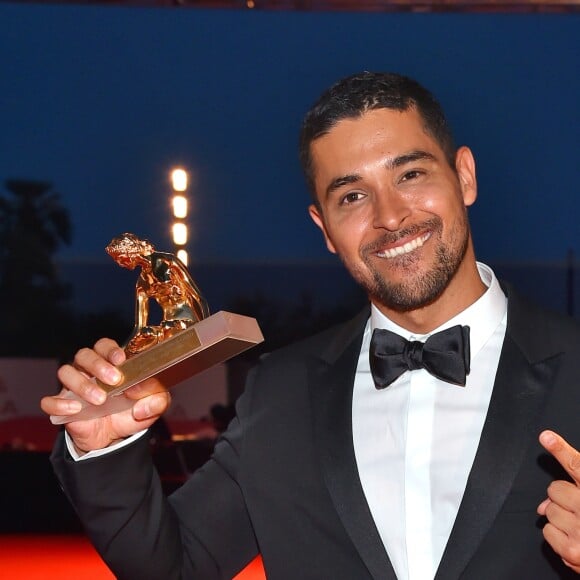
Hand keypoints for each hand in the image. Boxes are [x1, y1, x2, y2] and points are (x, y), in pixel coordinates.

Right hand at [40, 338, 170, 453]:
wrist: (114, 438)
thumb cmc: (131, 412)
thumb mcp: (153, 406)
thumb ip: (158, 400)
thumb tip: (145, 403)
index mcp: (111, 364)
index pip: (104, 346)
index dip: (110, 349)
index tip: (121, 359)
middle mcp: (89, 371)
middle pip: (84, 354)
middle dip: (98, 365)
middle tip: (114, 380)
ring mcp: (73, 387)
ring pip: (66, 372)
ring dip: (82, 383)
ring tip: (100, 399)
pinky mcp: (62, 406)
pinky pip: (49, 401)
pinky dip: (59, 403)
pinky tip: (75, 409)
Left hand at [537, 430, 579, 572]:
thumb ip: (575, 492)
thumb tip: (542, 505)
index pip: (577, 466)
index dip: (561, 449)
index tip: (546, 437)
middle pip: (554, 490)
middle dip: (563, 499)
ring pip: (549, 511)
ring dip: (561, 519)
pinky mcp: (573, 552)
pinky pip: (548, 532)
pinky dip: (558, 537)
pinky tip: (576, 540)